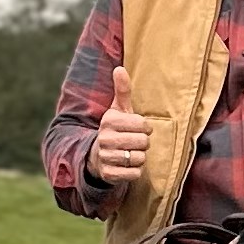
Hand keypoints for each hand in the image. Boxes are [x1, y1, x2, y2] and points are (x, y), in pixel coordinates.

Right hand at [88, 67, 150, 184]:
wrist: (97, 157)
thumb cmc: (115, 130)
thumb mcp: (118, 110)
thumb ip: (122, 90)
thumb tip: (120, 68)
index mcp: (109, 121)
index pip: (143, 125)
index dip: (146, 128)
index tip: (139, 129)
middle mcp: (105, 138)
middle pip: (143, 142)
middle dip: (143, 144)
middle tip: (135, 143)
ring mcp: (106, 157)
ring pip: (140, 159)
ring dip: (139, 158)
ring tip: (130, 153)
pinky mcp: (109, 174)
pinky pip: (135, 174)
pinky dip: (135, 171)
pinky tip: (127, 166)